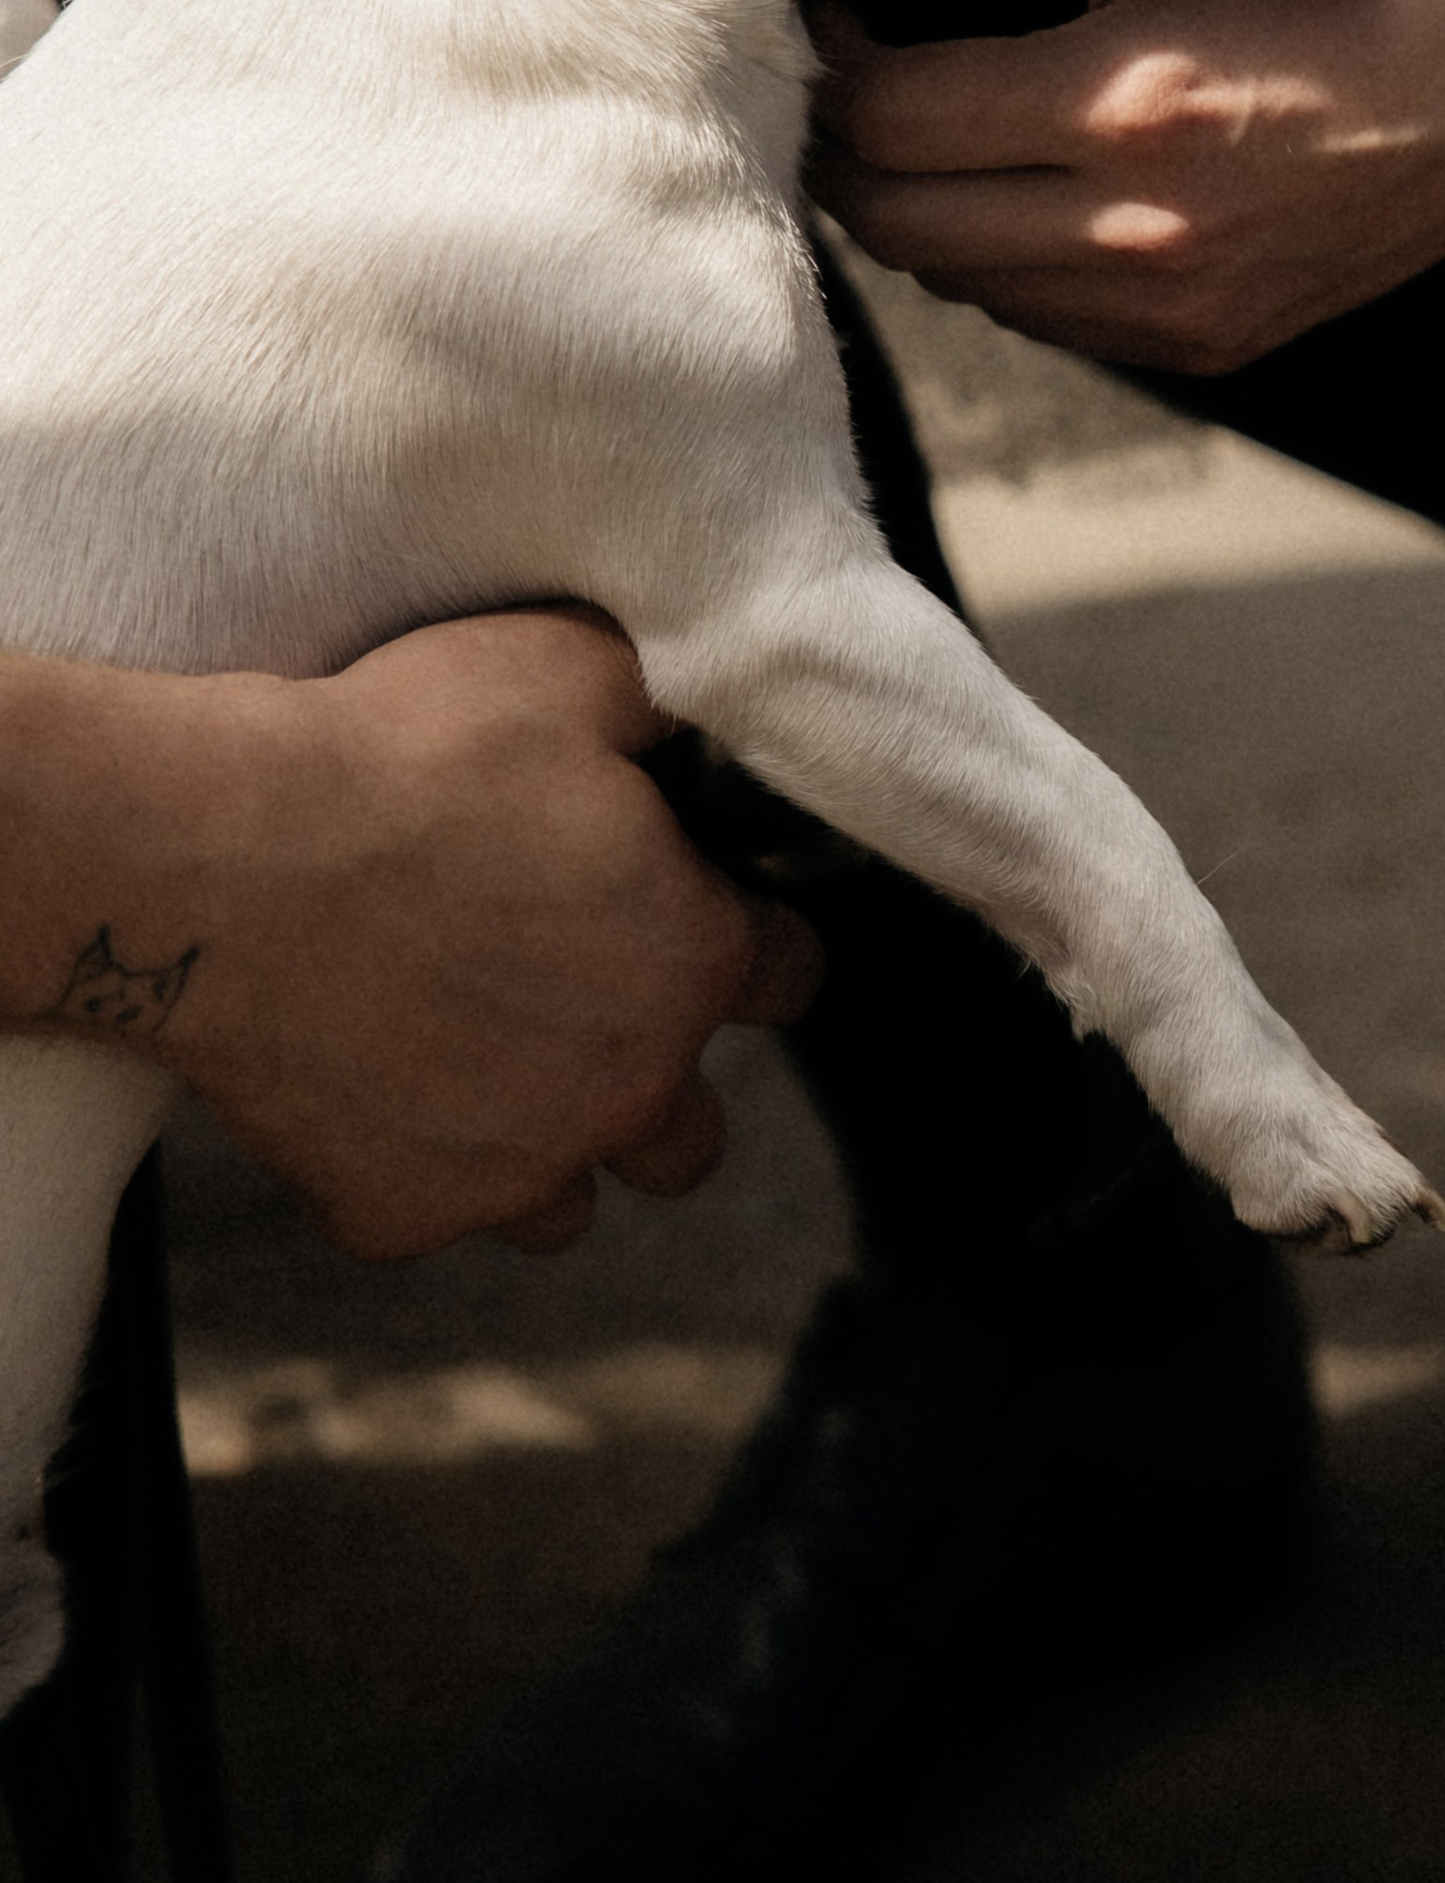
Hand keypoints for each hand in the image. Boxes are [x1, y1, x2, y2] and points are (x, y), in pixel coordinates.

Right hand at [0, 608, 822, 1257]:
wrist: (217, 861)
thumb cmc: (403, 757)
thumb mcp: (574, 669)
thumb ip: (669, 704)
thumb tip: (709, 703)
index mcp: (691, 964)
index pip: (789, 976)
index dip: (752, 934)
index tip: (707, 913)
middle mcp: (627, 1090)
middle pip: (692, 1132)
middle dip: (657, 1074)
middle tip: (584, 1007)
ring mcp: (513, 1169)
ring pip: (570, 1202)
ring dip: (544, 1145)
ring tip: (479, 1067)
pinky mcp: (399, 1213)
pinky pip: (431, 1212)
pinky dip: (411, 1166)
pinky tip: (367, 1087)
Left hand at [814, 0, 1444, 371]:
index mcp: (1131, 105)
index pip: (891, 121)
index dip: (835, 64)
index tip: (837, 10)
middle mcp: (1143, 232)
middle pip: (898, 227)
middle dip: (852, 151)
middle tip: (857, 73)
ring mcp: (1176, 309)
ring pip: (964, 285)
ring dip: (929, 209)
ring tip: (945, 122)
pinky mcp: (1209, 349)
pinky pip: (1050, 317)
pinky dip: (1013, 255)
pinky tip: (1040, 178)